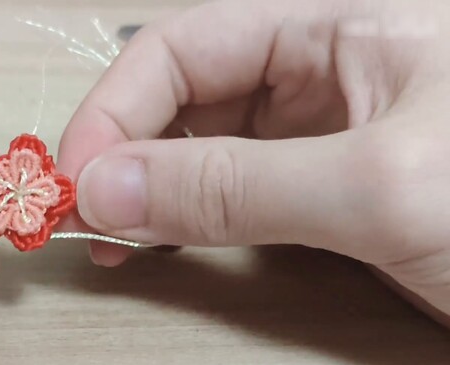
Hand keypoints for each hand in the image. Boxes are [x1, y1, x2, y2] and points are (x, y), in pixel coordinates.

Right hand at [58, 0, 449, 324]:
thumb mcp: (378, 188)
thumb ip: (234, 187)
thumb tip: (105, 190)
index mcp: (331, 29)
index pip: (183, 48)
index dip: (117, 108)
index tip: (77, 180)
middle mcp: (315, 76)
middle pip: (181, 99)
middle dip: (123, 153)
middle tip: (82, 220)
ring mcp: (317, 139)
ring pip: (199, 151)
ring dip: (145, 191)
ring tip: (111, 241)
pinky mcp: (325, 196)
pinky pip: (230, 196)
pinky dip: (185, 222)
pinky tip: (159, 245)